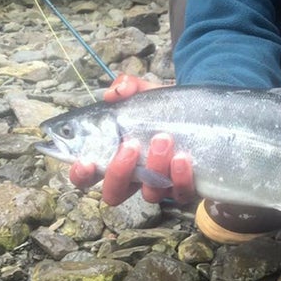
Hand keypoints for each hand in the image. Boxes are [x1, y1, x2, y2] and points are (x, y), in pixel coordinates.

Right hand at [69, 74, 196, 205]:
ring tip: (163, 139)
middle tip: (130, 145)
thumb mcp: (145, 92)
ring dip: (153, 166)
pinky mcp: (184, 189)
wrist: (200, 113)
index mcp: (114, 156)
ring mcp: (159, 185)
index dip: (80, 174)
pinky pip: (180, 193)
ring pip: (149, 194)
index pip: (87, 174)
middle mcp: (134, 176)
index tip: (85, 161)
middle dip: (118, 172)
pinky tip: (182, 158)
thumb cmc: (162, 108)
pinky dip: (180, 177)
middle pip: (112, 194)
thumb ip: (127, 86)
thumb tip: (115, 93)